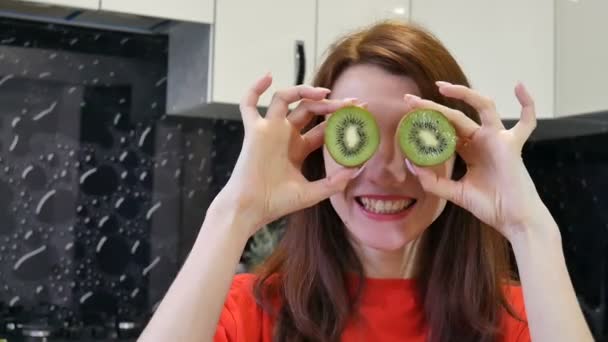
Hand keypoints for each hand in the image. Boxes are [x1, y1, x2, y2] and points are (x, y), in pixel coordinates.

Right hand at [216, 73, 359, 235]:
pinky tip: (267, 77)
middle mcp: (285, 135)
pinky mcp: (254, 131)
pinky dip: (254, 89)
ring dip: (304, 91)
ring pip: (286, 99)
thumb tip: (357, 170)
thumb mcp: (311, 193)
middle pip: (310, 110)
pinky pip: (248, 105)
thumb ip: (334, 183)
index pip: (323, 128)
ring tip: (325, 93)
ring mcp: (269, 130)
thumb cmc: (276, 203)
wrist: (251, 209)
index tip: (361, 113)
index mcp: (298, 148)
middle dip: (331, 104)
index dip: (341, 120)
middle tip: (353, 103)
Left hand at [403, 81, 544, 240]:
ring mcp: (498, 139)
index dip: (427, 122)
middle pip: (456, 115)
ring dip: (464, 94)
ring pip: (482, 107)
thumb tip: (412, 165)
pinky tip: (519, 86)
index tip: (406, 113)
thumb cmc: (490, 206)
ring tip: (441, 87)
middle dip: (433, 106)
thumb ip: (434, 182)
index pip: (445, 129)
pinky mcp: (511, 144)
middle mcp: (482, 140)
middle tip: (410, 100)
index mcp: (469, 150)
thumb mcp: (455, 193)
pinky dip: (527, 104)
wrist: (513, 220)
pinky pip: (526, 122)